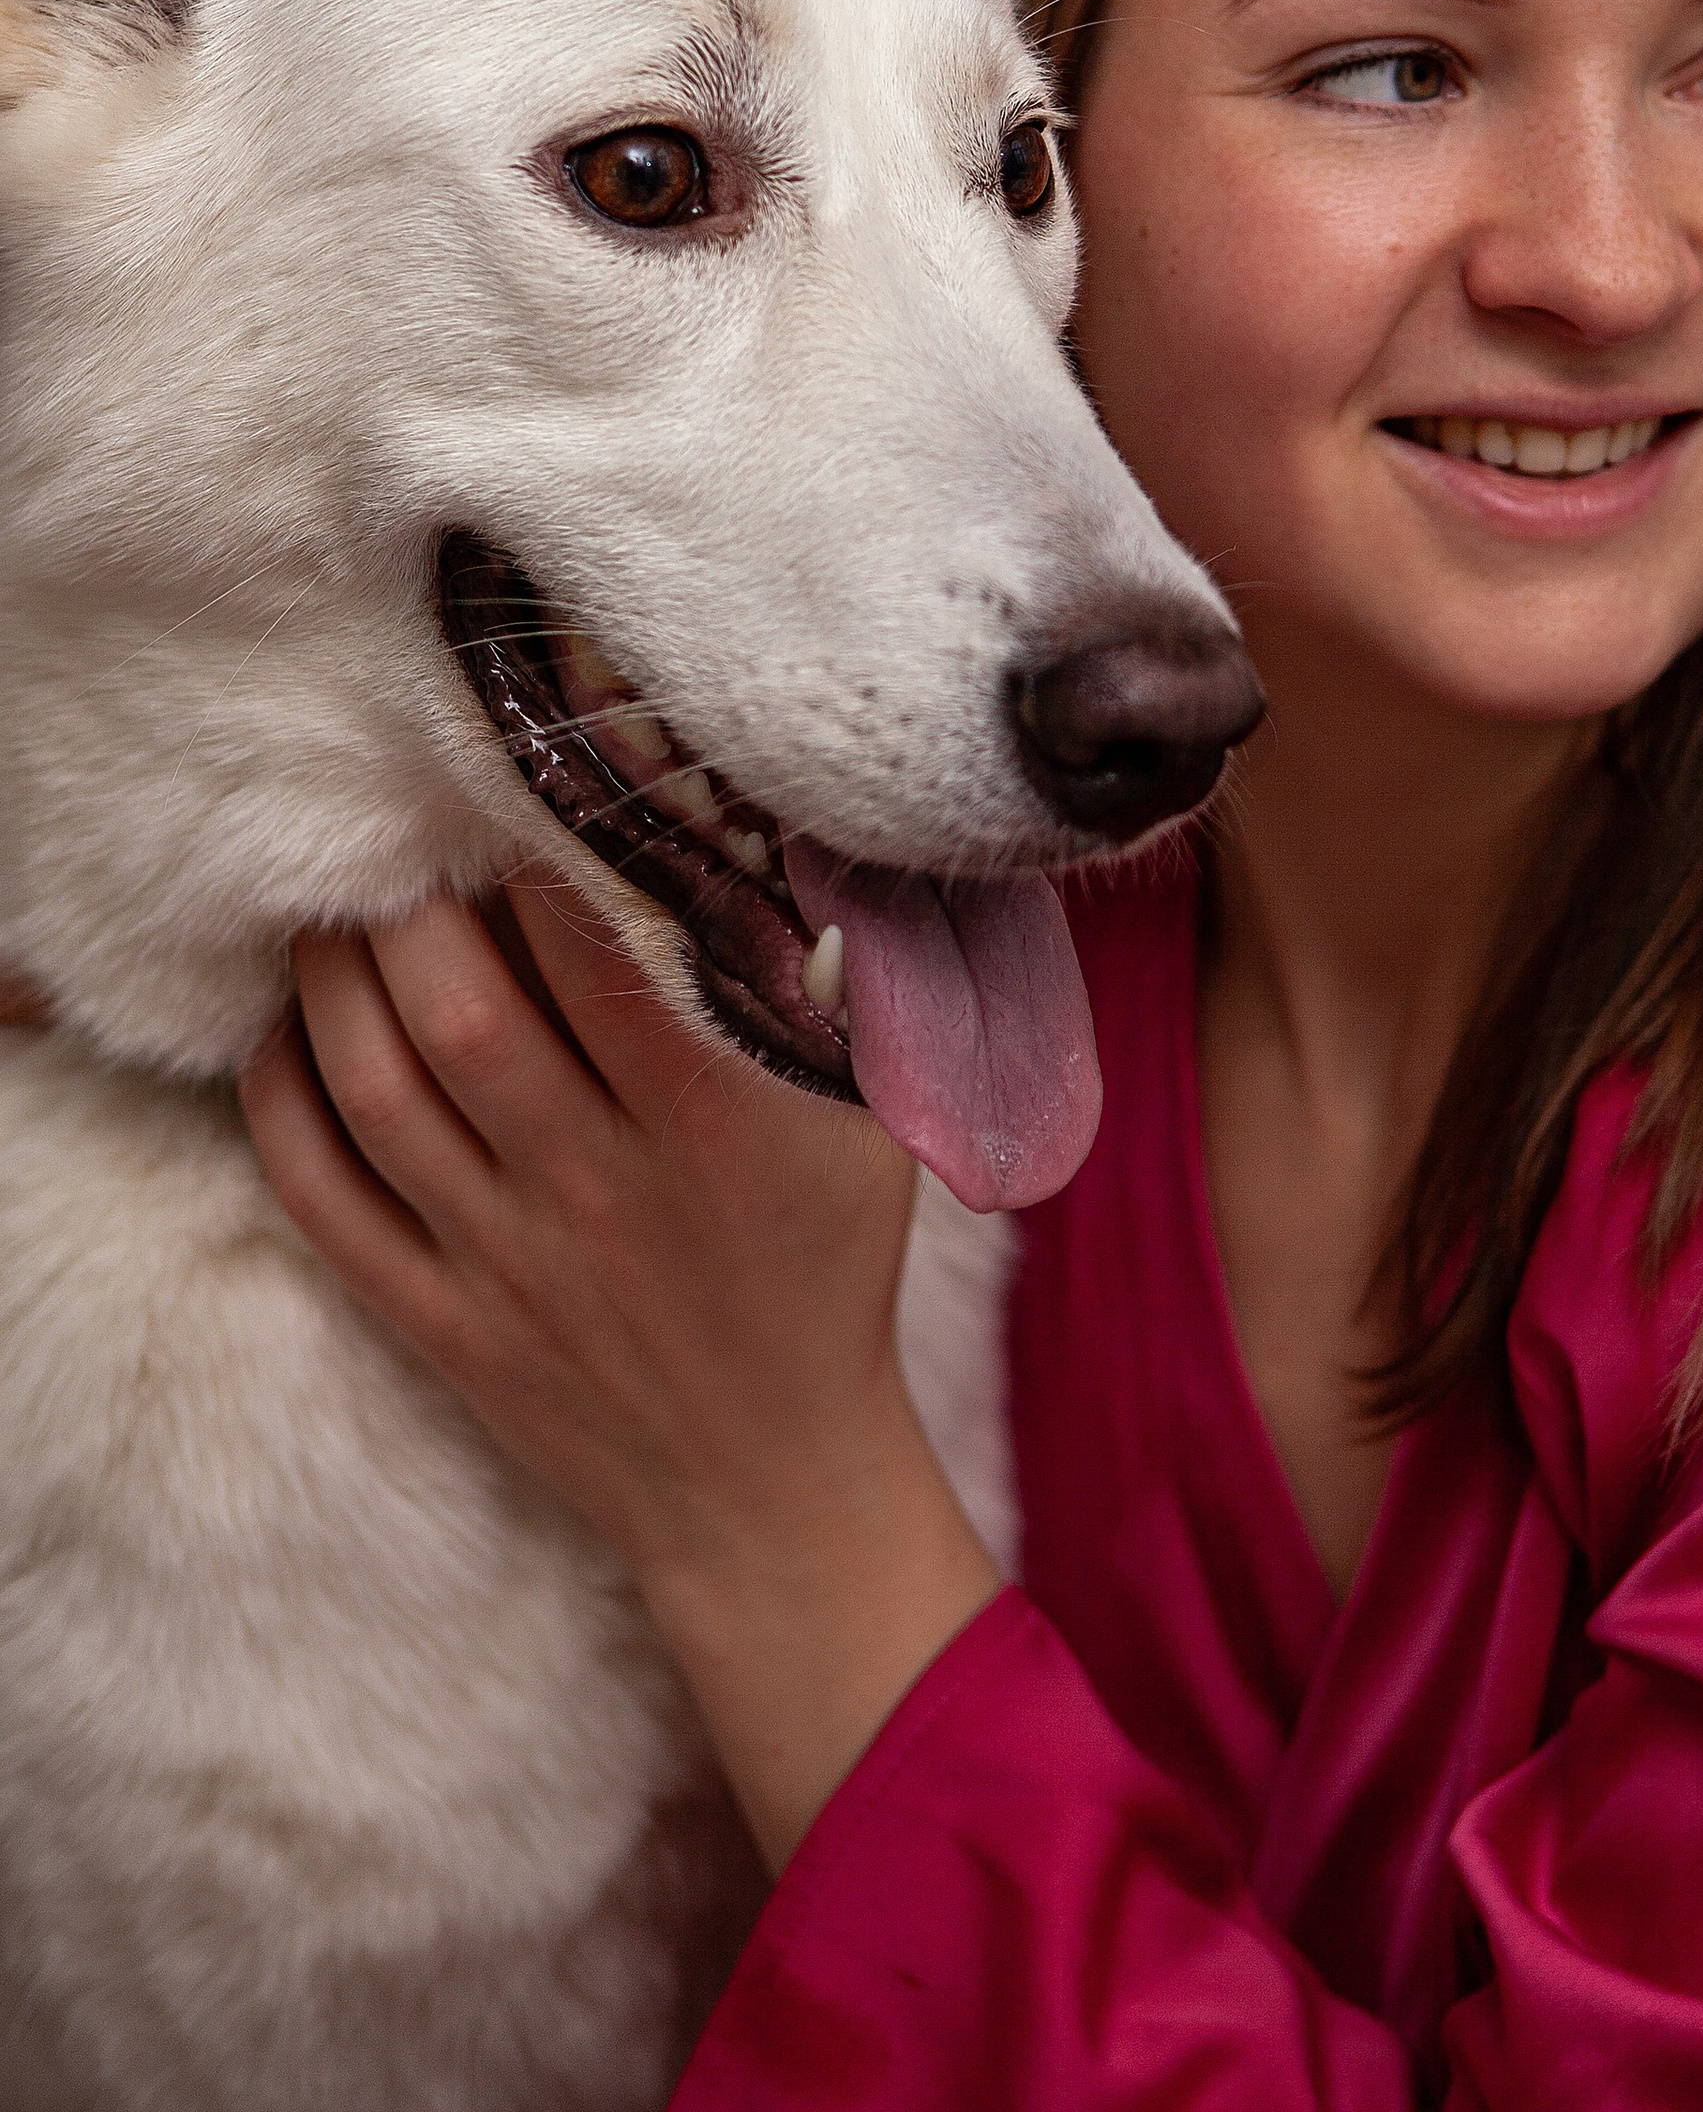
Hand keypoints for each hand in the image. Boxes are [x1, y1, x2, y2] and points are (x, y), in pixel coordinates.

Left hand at [239, 876, 1002, 1866]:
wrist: (770, 1486)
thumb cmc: (826, 1263)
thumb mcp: (869, 1121)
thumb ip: (830, 982)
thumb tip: (776, 823)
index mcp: (718, 1131)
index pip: (607, 953)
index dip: (552, 845)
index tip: (528, 765)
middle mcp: (599, 1190)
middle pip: (464, 1011)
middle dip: (419, 893)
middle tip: (404, 812)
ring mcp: (505, 1262)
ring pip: (379, 1089)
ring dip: (338, 975)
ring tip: (338, 896)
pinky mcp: (437, 1322)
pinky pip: (322, 1199)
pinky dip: (284, 1099)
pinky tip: (287, 1026)